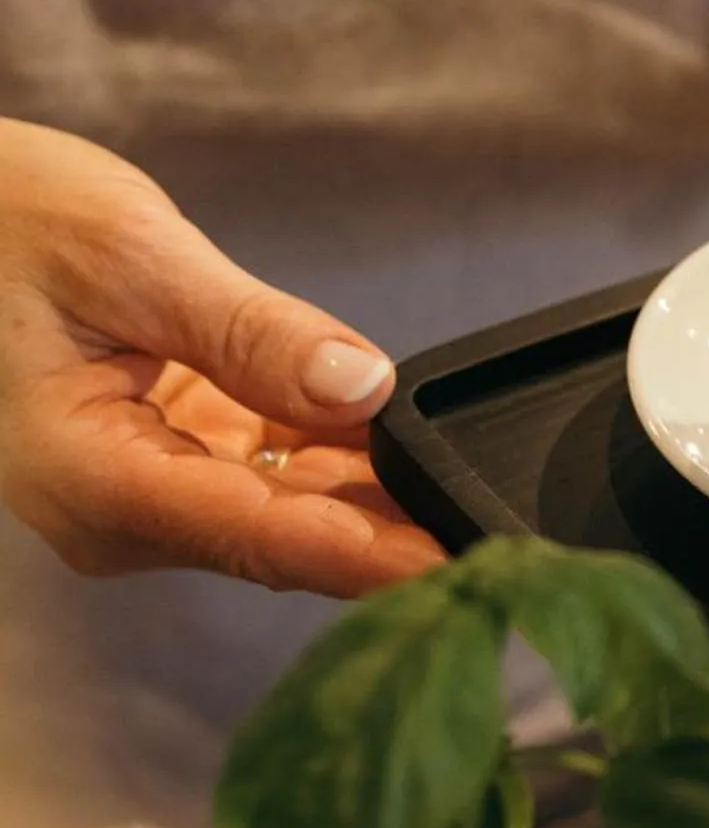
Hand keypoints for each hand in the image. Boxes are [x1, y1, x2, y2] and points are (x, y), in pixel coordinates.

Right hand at [0, 122, 443, 596]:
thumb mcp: (129, 258)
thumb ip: (249, 331)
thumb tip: (362, 386)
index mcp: (93, 476)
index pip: (262, 536)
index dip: (372, 557)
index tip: (457, 569)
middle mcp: (115, 509)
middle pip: (281, 539)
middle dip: (389, 537)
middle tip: (496, 535)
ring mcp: (139, 489)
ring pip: (281, 512)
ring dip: (371, 501)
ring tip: (472, 498)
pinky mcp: (159, 457)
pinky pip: (261, 474)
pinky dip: (329, 459)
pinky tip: (401, 449)